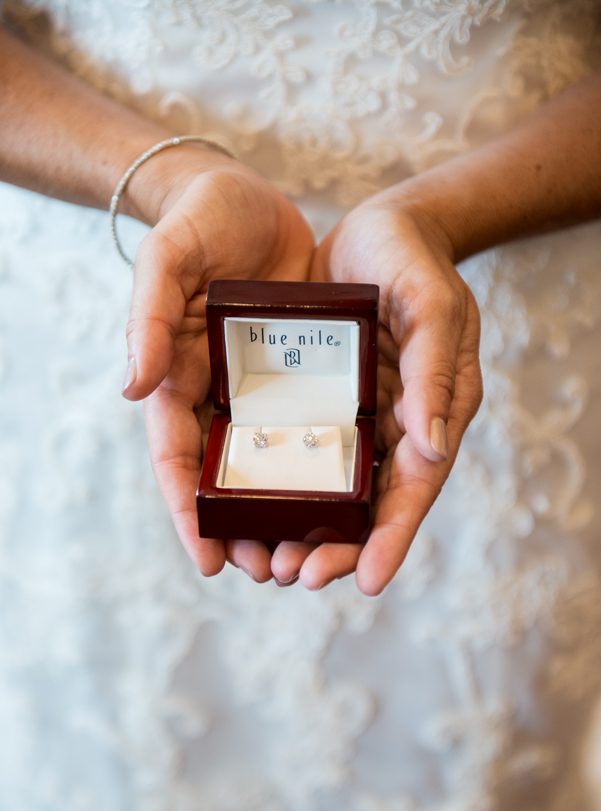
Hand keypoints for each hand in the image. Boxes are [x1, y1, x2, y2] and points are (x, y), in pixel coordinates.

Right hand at [122, 149, 313, 580]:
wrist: (251, 196)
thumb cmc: (200, 222)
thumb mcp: (169, 259)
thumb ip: (148, 316)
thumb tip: (132, 389)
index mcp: (179, 378)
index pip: (176, 459)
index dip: (189, 513)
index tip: (211, 561)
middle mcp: (220, 395)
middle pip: (228, 479)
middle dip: (245, 530)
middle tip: (273, 574)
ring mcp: (263, 389)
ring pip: (274, 467)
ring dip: (288, 515)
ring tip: (311, 557)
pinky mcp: (304, 376)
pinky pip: (315, 430)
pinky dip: (325, 469)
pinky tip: (348, 500)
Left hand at [270, 189, 482, 594]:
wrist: (382, 226)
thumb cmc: (416, 262)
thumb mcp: (432, 306)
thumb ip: (434, 373)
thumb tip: (433, 448)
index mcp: (431, 412)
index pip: (415, 487)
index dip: (393, 537)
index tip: (367, 583)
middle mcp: (393, 424)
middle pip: (370, 503)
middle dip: (339, 546)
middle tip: (297, 575)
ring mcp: (355, 414)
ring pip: (331, 487)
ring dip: (303, 526)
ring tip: (267, 559)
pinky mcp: (320, 397)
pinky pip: (300, 448)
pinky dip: (281, 481)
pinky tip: (250, 503)